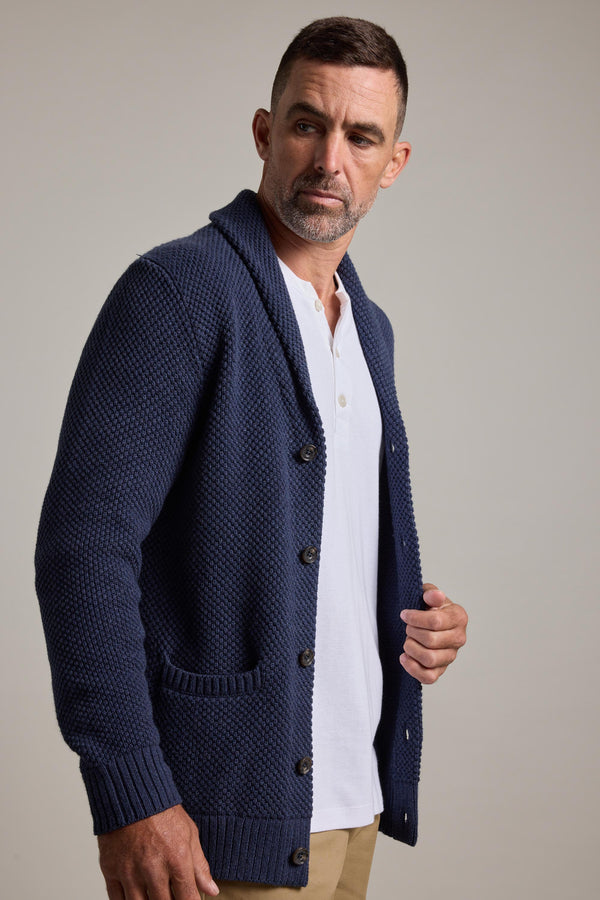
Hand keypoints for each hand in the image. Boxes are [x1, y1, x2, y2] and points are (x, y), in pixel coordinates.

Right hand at [98, 804, 218, 898]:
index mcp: (176, 858)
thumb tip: (211, 890)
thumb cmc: (162, 812)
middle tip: (170, 896)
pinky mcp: (110, 870)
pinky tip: (136, 897)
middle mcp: (152, 868)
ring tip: (154, 896)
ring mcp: (130, 871)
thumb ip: (200, 866)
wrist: (131, 794)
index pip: (187, 898)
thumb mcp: (189, 834)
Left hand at [399, 583, 467, 683]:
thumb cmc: (428, 606)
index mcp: (459, 617)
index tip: (404, 615)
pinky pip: (429, 677)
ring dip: (411, 649)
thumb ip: (431, 593)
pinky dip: (413, 669)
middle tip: (407, 628)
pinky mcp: (441, 670)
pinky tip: (404, 657)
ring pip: (429, 659)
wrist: (428, 621)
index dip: (415, 618)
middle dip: (412, 632)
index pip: (436, 621)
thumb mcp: (428, 594)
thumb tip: (435, 596)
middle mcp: (459, 638)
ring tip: (407, 641)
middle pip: (431, 641)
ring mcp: (450, 656)